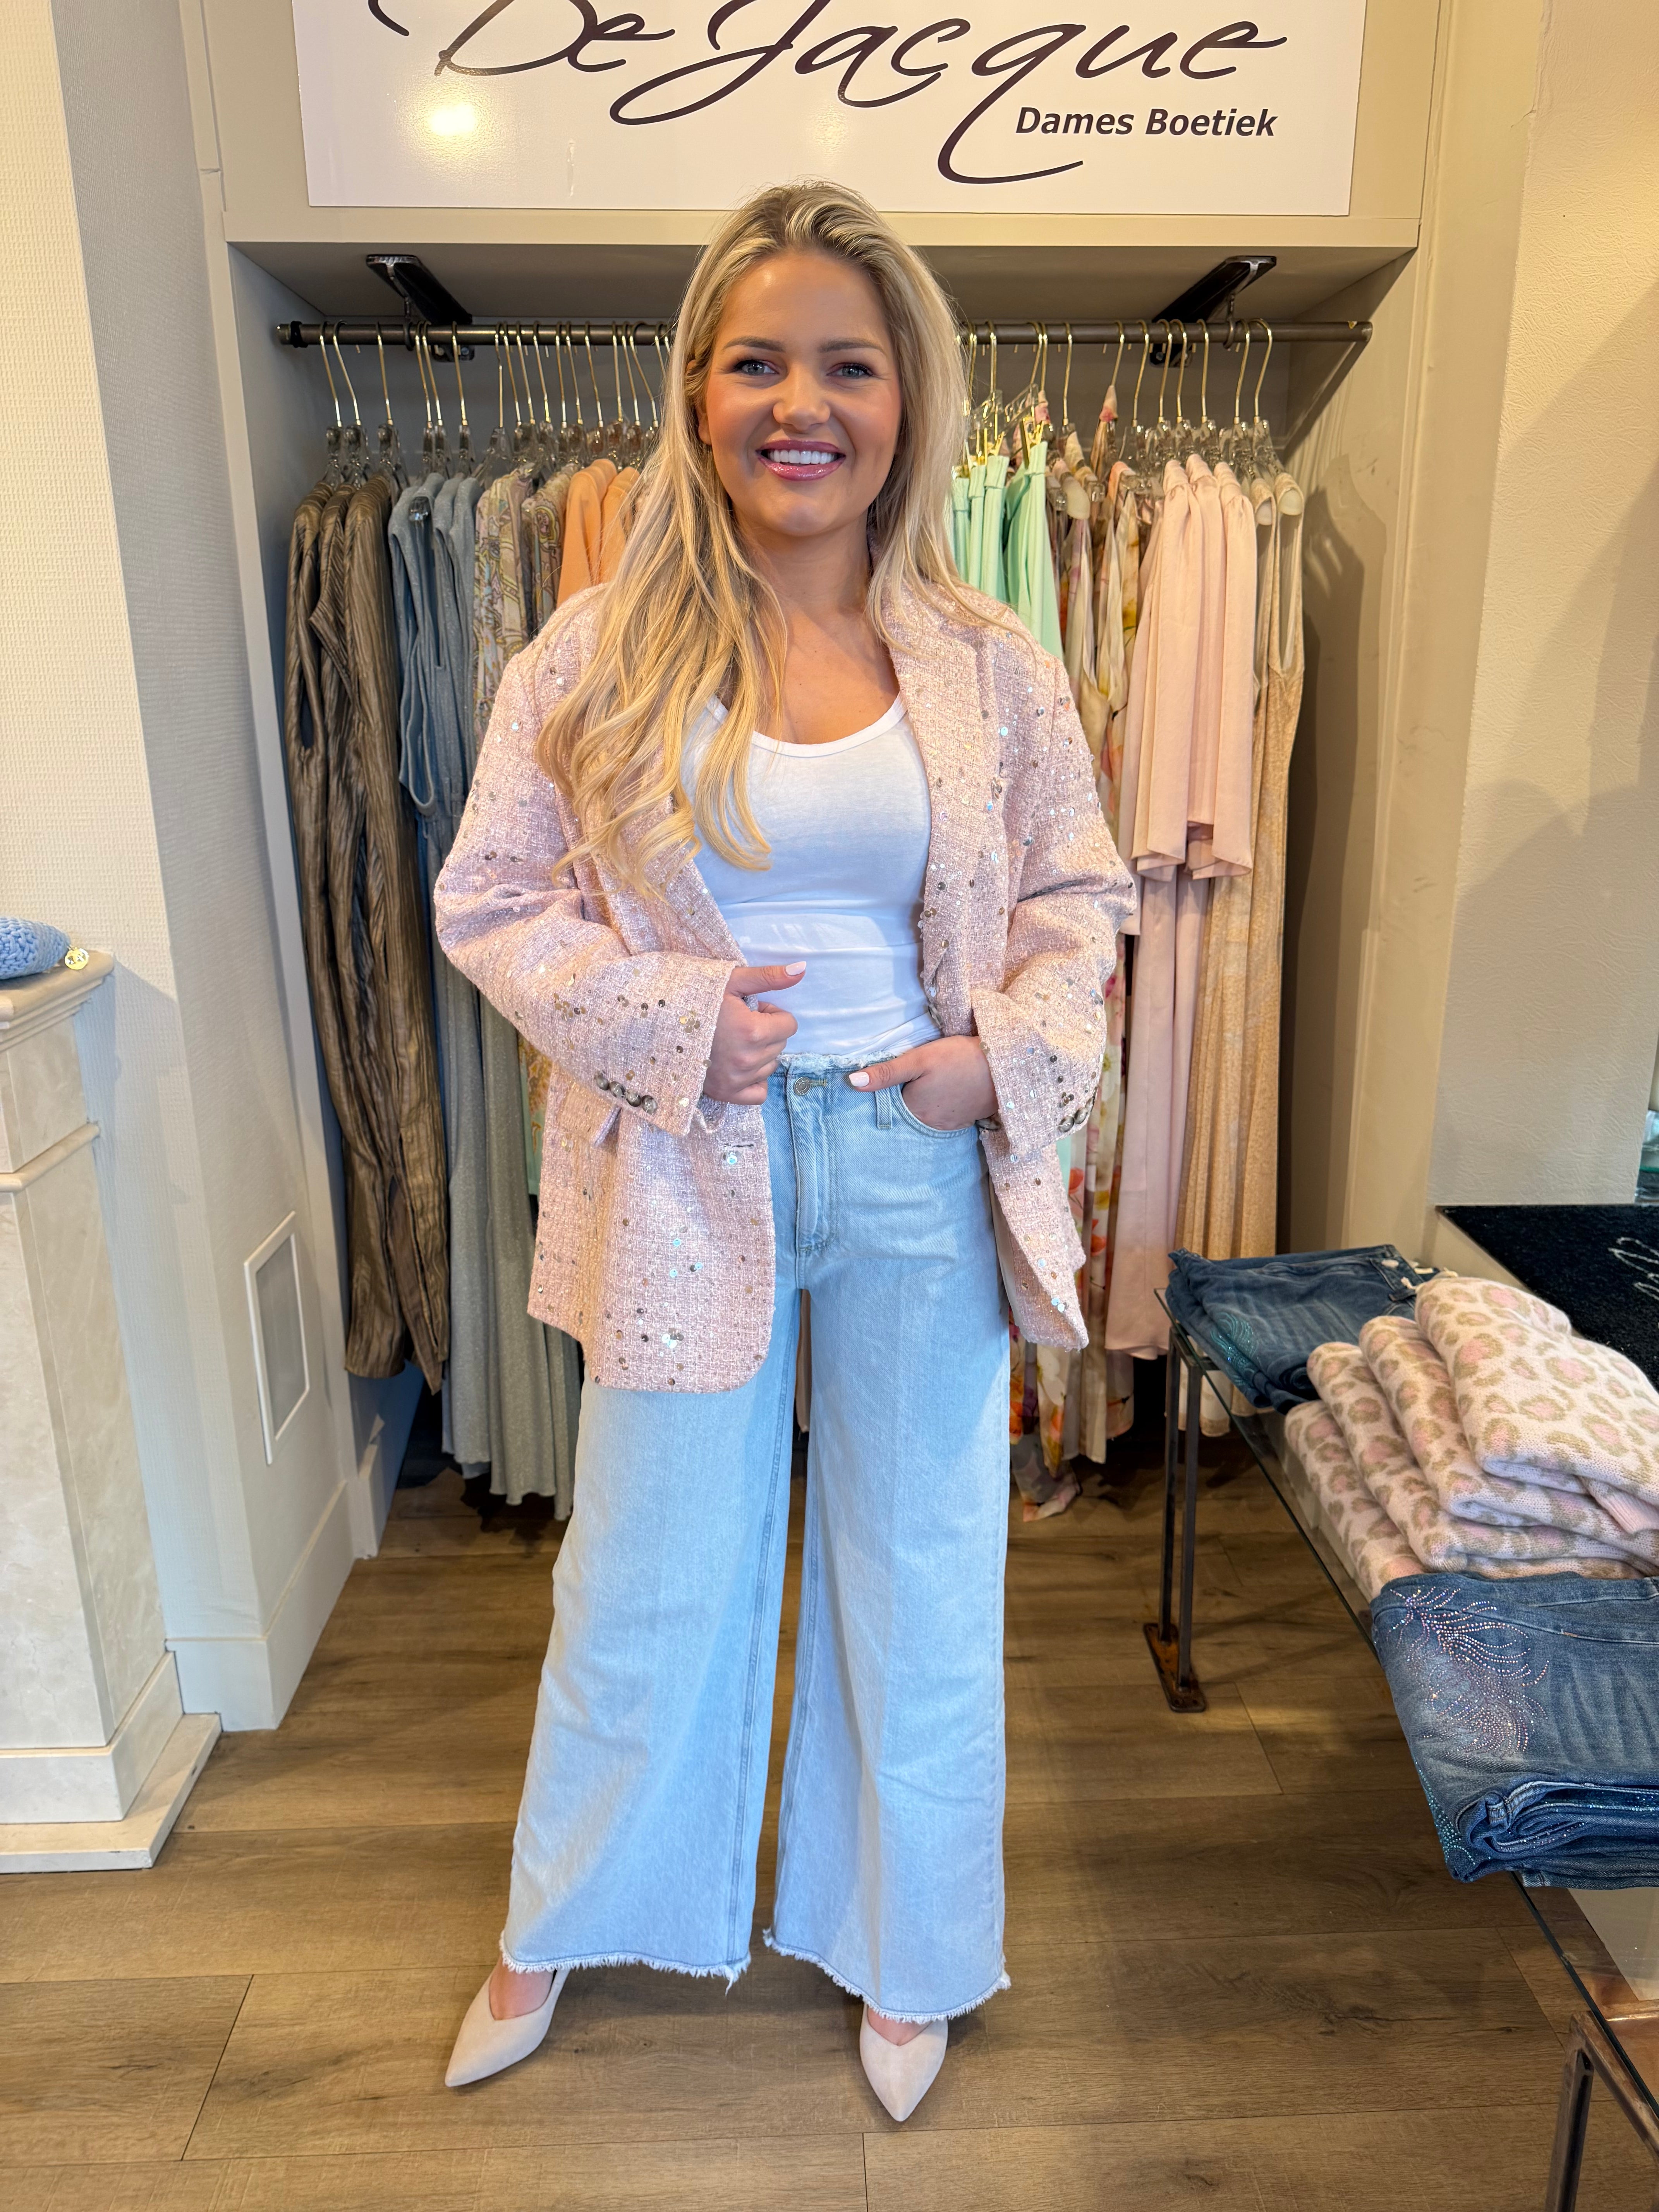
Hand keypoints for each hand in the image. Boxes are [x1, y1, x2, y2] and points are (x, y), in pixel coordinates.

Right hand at [703, 963, 803, 1103]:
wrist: (660, 1024)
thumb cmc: (696, 998)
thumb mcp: (731, 981)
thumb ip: (768, 977)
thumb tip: (801, 970)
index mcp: (753, 1032)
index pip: (789, 1025)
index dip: (771, 1014)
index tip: (751, 1011)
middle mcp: (748, 1060)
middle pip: (780, 1045)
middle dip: (766, 1032)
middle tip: (738, 1024)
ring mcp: (737, 1080)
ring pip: (770, 1065)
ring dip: (760, 1053)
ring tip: (733, 1042)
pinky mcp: (726, 1094)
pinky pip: (759, 1094)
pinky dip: (755, 1081)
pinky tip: (740, 1066)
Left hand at [850, 1036, 995, 1129]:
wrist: (1002, 1065)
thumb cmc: (958, 1058)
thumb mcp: (918, 1059)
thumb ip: (886, 1073)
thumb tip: (852, 1083)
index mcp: (912, 1110)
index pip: (887, 1106)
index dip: (885, 1094)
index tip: (889, 1081)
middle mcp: (927, 1125)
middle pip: (905, 1114)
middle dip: (902, 1101)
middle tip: (911, 1081)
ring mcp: (947, 1126)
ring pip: (923, 1117)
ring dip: (921, 1106)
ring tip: (927, 1087)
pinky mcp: (963, 1122)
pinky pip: (941, 1119)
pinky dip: (938, 1109)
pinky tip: (942, 1094)